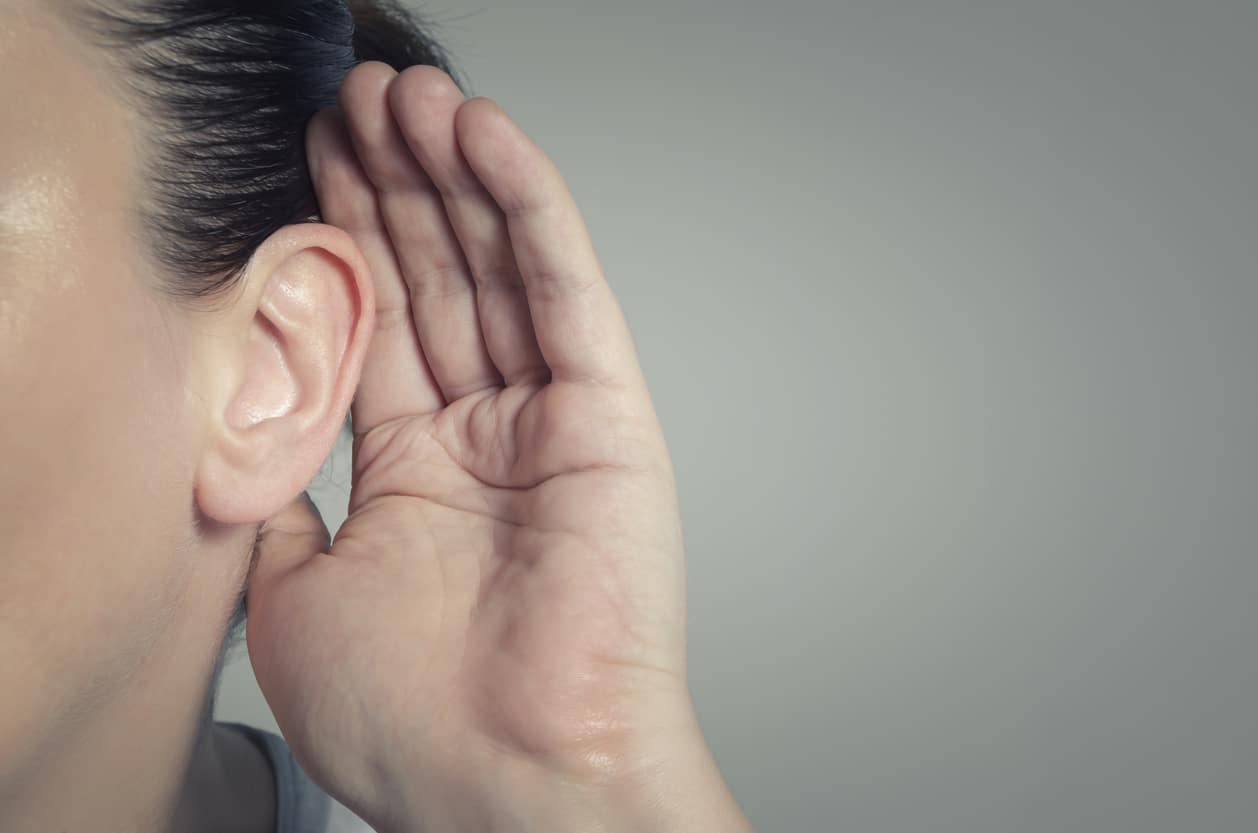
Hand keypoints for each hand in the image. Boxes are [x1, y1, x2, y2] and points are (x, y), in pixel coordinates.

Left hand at [245, 63, 747, 832]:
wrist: (513, 779)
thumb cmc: (417, 721)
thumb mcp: (292, 598)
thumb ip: (278, 499)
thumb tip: (243, 433)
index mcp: (416, 476)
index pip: (379, 324)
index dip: (345, 237)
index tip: (313, 158)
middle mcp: (486, 436)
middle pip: (436, 278)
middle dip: (394, 183)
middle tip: (361, 97)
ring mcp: (549, 419)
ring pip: (498, 266)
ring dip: (454, 173)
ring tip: (412, 92)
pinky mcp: (606, 414)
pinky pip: (564, 290)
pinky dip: (528, 208)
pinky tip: (486, 137)